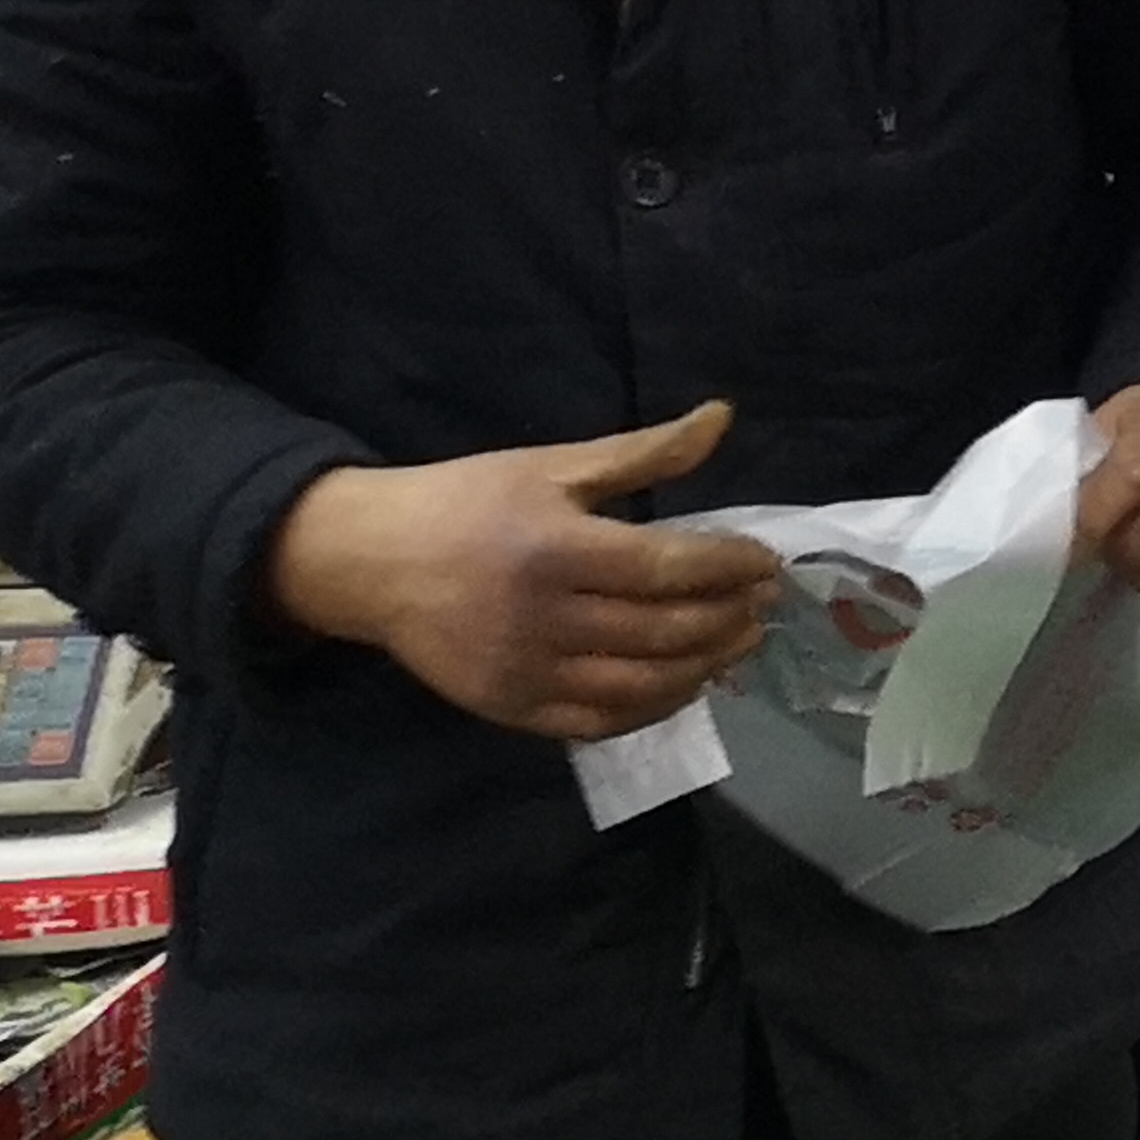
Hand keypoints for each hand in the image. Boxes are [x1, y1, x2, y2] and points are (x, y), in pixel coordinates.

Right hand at [266, 405, 767, 744]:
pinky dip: (655, 708)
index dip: (730, 567)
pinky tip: (686, 682)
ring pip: (641, 685)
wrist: (371, 562)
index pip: (669, 566)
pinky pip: (600, 721)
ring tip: (740, 642)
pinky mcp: (511, 708)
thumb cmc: (468, 502)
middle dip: (729, 618)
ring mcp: (527, 671)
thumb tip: (722, 418)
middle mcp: (544, 617)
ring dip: (705, 666)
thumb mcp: (553, 466)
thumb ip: (644, 453)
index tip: (768, 563)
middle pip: (664, 630)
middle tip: (766, 605)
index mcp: (557, 547)